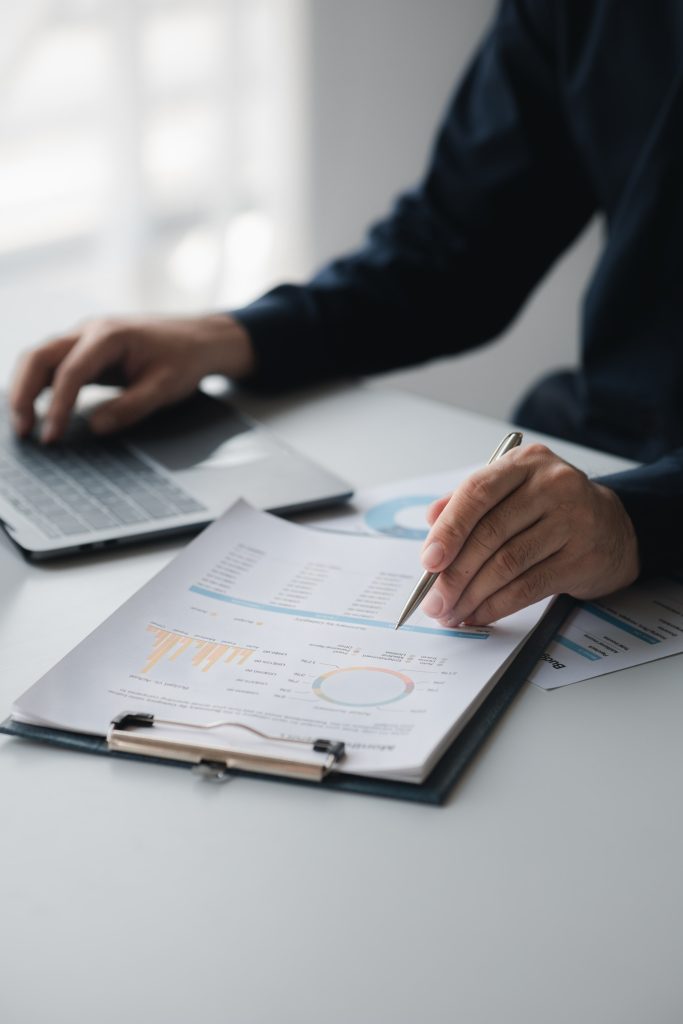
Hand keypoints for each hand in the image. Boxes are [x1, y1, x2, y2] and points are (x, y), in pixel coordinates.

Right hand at [9, 313, 254, 442]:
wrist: (196, 338)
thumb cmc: (183, 359)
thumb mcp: (165, 388)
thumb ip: (130, 407)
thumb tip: (94, 428)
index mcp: (109, 336)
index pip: (71, 372)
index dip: (58, 407)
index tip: (51, 437)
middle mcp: (88, 331)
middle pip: (39, 356)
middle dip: (23, 393)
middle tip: (23, 431)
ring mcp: (83, 338)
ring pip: (39, 358)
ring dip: (25, 389)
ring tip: (24, 427)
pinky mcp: (84, 350)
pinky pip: (52, 365)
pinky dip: (38, 386)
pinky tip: (34, 410)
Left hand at [419, 443, 639, 625]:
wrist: (615, 528)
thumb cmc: (552, 509)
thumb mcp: (513, 490)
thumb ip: (470, 502)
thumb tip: (431, 522)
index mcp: (525, 463)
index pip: (478, 492)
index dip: (449, 529)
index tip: (427, 561)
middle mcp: (552, 485)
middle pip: (490, 533)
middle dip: (454, 574)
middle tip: (433, 600)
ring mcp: (572, 520)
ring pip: (507, 564)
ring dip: (472, 595)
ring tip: (451, 612)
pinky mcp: (583, 557)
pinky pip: (529, 587)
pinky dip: (497, 605)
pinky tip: (478, 614)